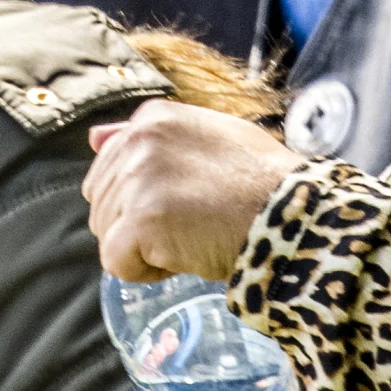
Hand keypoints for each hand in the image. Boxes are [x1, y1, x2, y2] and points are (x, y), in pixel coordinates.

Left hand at [83, 101, 300, 281]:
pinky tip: (185, 256)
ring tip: (194, 236)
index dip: (142, 198)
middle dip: (139, 225)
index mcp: (153, 119)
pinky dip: (145, 272)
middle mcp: (140, 140)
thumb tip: (93, 138)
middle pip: (102, 203)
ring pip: (106, 233)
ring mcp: (139, 178)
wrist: (298, 215)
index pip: (108, 169)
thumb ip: (152, 140)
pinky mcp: (142, 218)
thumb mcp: (212, 140)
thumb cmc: (262, 185)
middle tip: (194, 223)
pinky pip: (116, 262)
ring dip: (144, 248)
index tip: (187, 201)